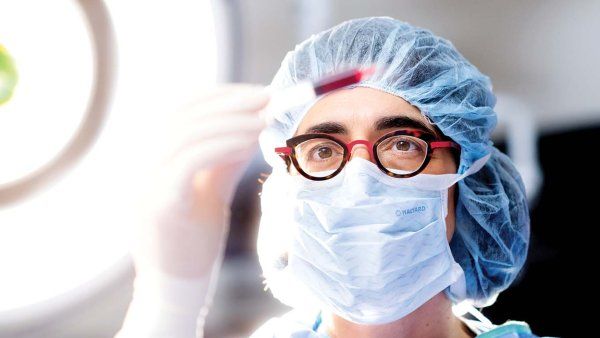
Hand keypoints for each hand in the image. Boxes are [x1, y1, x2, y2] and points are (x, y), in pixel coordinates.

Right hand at [131, 84, 269, 277]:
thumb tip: (250, 125)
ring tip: (265, 118)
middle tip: (268, 97)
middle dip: (229, 102)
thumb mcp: (211, 191)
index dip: (220, 96)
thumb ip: (225, 158)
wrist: (174, 290)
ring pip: (185, 133)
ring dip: (230, 120)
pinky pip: (189, 162)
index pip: (182, 109)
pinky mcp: (159, 206)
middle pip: (182, 115)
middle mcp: (143, 166)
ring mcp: (146, 185)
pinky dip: (221, 145)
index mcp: (154, 159)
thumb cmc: (194, 241)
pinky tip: (249, 142)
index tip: (258, 93)